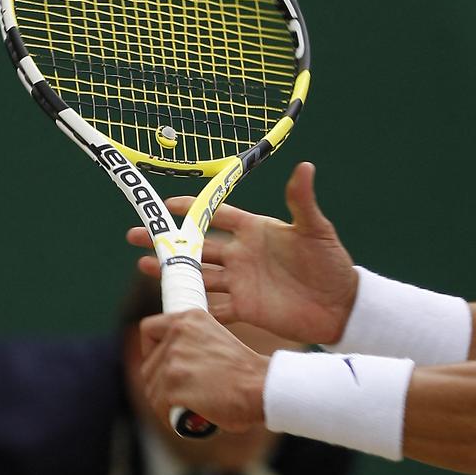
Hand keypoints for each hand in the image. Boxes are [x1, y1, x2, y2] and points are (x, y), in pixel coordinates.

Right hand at [128, 162, 358, 344]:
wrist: (341, 305)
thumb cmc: (332, 263)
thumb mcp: (317, 230)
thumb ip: (302, 202)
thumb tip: (305, 166)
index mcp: (256, 230)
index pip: (217, 215)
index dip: (192, 209)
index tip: (165, 205)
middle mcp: (242, 254)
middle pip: (197, 244)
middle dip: (167, 240)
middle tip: (135, 234)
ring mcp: (240, 282)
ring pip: (198, 274)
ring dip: (172, 270)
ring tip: (143, 264)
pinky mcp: (244, 308)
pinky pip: (211, 307)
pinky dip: (192, 306)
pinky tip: (170, 303)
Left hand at [140, 309, 269, 432]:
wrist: (263, 386)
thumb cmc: (246, 371)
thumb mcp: (216, 339)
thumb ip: (190, 342)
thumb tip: (166, 358)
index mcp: (191, 319)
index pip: (149, 329)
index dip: (151, 349)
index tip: (163, 363)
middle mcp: (178, 335)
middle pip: (148, 366)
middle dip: (161, 383)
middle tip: (182, 393)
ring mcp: (174, 361)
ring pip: (152, 389)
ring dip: (166, 402)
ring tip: (189, 406)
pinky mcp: (173, 387)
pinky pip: (159, 407)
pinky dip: (170, 416)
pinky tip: (188, 416)